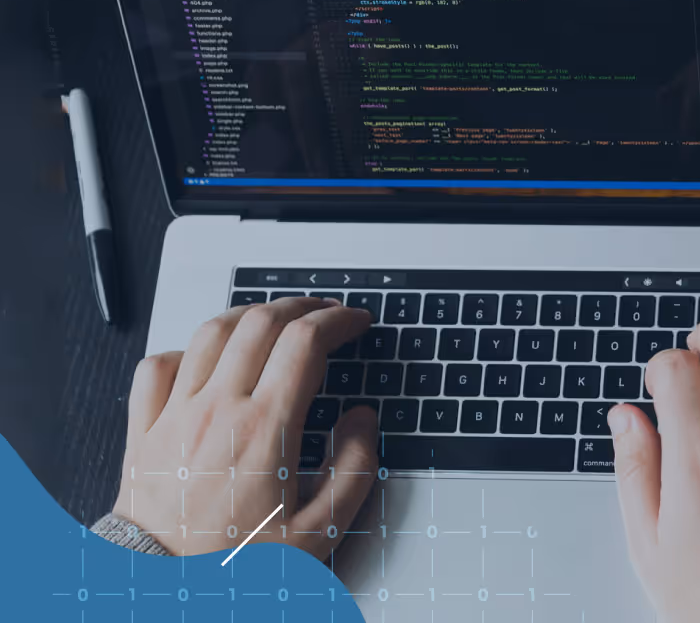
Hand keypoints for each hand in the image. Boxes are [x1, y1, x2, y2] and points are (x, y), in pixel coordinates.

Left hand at [112, 298, 377, 557]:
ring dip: (250, 315)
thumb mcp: (318, 530)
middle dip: (302, 307)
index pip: (306, 341)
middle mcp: (218, 410)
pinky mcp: (144, 429)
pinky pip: (157, 366)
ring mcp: (176, 414)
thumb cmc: (233, 564)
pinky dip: (185, 350)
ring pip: (211, 331)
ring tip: (274, 320)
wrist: (163, 587)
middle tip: (324, 314)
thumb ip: (354, 469)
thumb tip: (360, 422)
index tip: (354, 322)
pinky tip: (204, 359)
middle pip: (261, 322)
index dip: (338, 320)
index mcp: (264, 429)